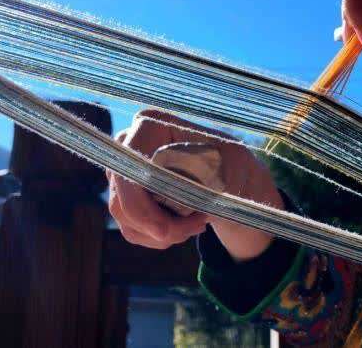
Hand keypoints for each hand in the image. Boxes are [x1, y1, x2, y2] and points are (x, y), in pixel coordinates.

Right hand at [107, 110, 283, 260]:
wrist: (239, 185)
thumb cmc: (236, 167)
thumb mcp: (230, 168)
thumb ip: (202, 175)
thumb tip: (172, 187)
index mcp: (152, 125)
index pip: (128, 168)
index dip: (139, 205)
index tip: (166, 231)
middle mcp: (130, 143)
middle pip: (121, 198)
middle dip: (157, 225)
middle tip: (196, 227)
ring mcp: (126, 170)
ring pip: (125, 217)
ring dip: (161, 233)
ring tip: (197, 224)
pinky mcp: (129, 195)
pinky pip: (131, 228)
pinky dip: (158, 237)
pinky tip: (185, 227)